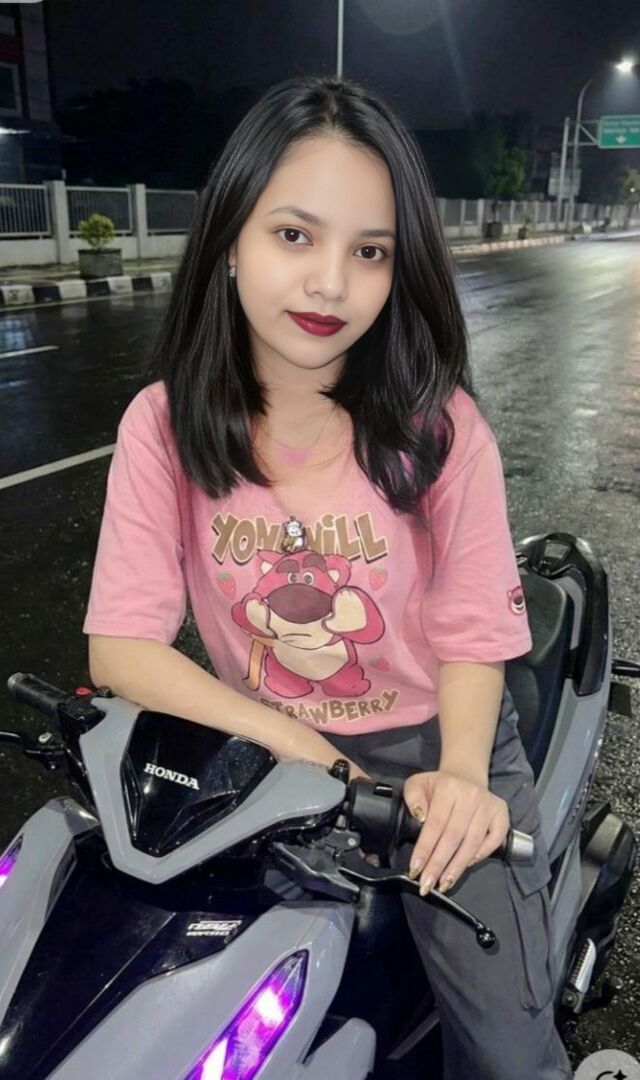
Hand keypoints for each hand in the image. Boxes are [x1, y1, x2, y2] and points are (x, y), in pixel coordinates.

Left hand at [403, 769, 509, 895]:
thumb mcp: (418, 784)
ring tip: (444, 883)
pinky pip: (493, 841)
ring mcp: (488, 806)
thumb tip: (420, 817)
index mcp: (448, 787)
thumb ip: (413, 797)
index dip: (425, 849)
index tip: (415, 869)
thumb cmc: (439, 786)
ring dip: (457, 867)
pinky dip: (480, 856)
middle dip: (438, 865)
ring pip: (472, 843)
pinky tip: (465, 866)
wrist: (465, 776)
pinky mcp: (501, 814)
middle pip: (453, 837)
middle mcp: (471, 796)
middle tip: (427, 885)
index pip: (435, 824)